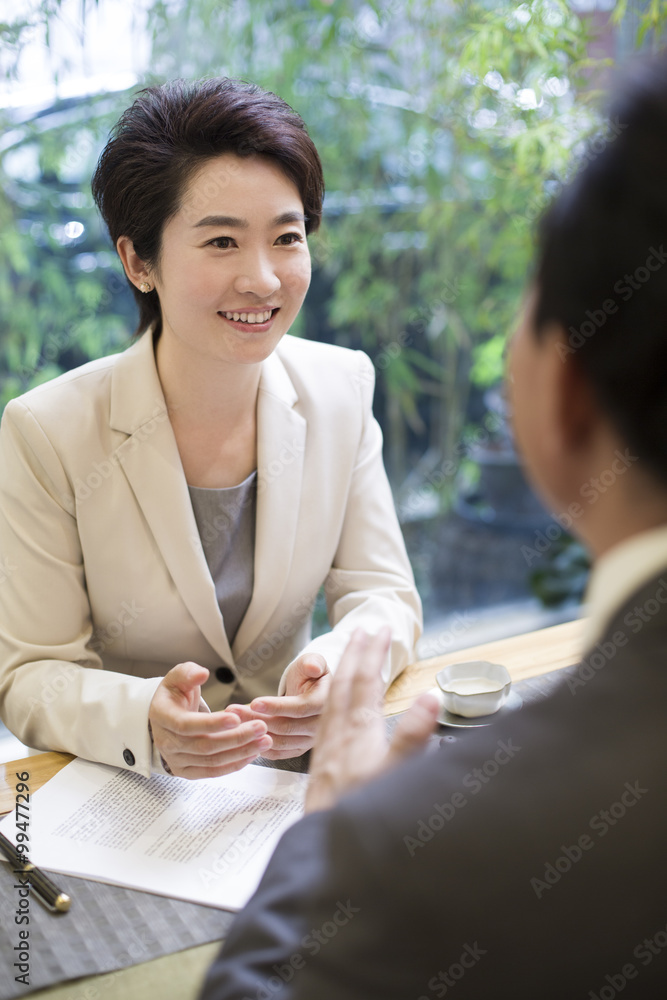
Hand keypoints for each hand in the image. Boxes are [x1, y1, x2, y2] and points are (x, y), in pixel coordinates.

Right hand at [149, 662, 272, 778]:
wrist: (166, 716)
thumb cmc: (175, 694)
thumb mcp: (177, 677)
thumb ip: (188, 673)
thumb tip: (202, 673)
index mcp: (162, 717)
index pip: (186, 725)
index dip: (212, 723)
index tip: (237, 718)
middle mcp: (166, 743)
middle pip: (204, 746)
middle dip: (236, 738)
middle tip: (261, 726)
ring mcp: (175, 760)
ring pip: (211, 761)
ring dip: (240, 752)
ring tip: (265, 740)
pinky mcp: (186, 771)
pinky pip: (212, 772)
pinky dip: (234, 765)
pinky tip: (253, 753)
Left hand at [226, 653, 330, 759]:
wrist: (311, 690)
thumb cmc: (309, 674)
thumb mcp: (312, 661)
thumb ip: (313, 662)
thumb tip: (313, 668)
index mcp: (325, 703)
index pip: (300, 709)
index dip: (277, 707)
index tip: (254, 702)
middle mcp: (320, 726)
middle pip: (286, 727)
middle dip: (257, 719)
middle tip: (233, 711)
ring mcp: (310, 740)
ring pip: (279, 741)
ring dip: (254, 732)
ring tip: (233, 720)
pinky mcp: (299, 749)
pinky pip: (278, 753)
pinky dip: (260, 746)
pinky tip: (243, 735)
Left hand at [304, 627, 439, 812]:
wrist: (326, 850)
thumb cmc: (361, 814)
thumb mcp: (394, 775)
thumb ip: (412, 737)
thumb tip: (430, 698)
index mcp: (358, 732)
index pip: (366, 682)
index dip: (373, 653)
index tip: (380, 629)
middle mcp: (339, 734)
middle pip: (344, 684)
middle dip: (354, 653)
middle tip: (362, 629)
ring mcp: (327, 748)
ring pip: (331, 700)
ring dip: (341, 673)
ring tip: (347, 655)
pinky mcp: (321, 763)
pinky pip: (324, 718)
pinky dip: (332, 701)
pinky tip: (334, 705)